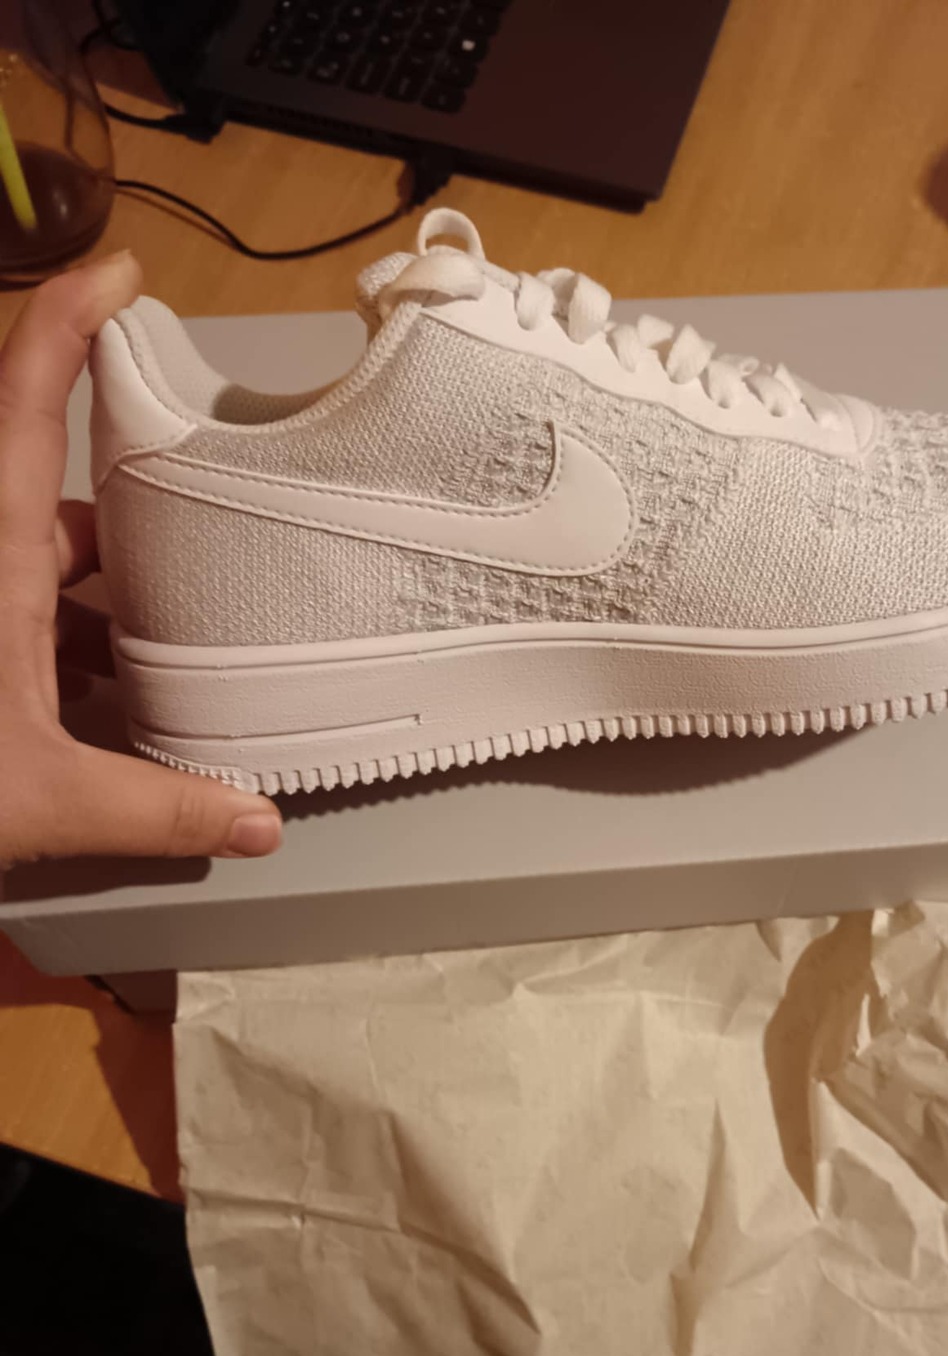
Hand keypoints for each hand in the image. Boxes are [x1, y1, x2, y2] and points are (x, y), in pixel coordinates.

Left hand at [0, 254, 282, 868]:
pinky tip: (92, 699)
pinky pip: (13, 608)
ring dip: (90, 592)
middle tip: (196, 531)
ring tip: (157, 644)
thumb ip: (158, 810)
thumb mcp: (43, 798)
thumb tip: (256, 823)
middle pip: (46, 491)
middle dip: (124, 511)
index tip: (122, 273)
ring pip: (30, 558)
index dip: (68, 319)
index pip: (25, 400)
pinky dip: (56, 638)